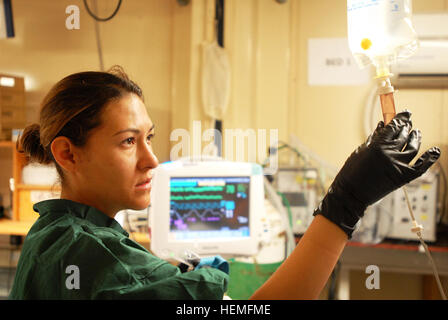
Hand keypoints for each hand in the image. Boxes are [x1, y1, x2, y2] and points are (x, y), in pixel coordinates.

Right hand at [313, 110, 440, 237]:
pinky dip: (429, 159)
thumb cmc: (351, 172)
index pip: (394, 126)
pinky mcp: (403, 177)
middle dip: (406, 127)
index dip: (401, 118)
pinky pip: (421, 167)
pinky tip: (434, 150)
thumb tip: (383, 125)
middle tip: (408, 124)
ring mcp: (398, 166)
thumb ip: (374, 137)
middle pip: (403, 135)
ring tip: (416, 133)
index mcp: (377, 146)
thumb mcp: (360, 151)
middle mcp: (390, 154)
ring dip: (416, 138)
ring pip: (413, 147)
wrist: (351, 194)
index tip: (405, 113)